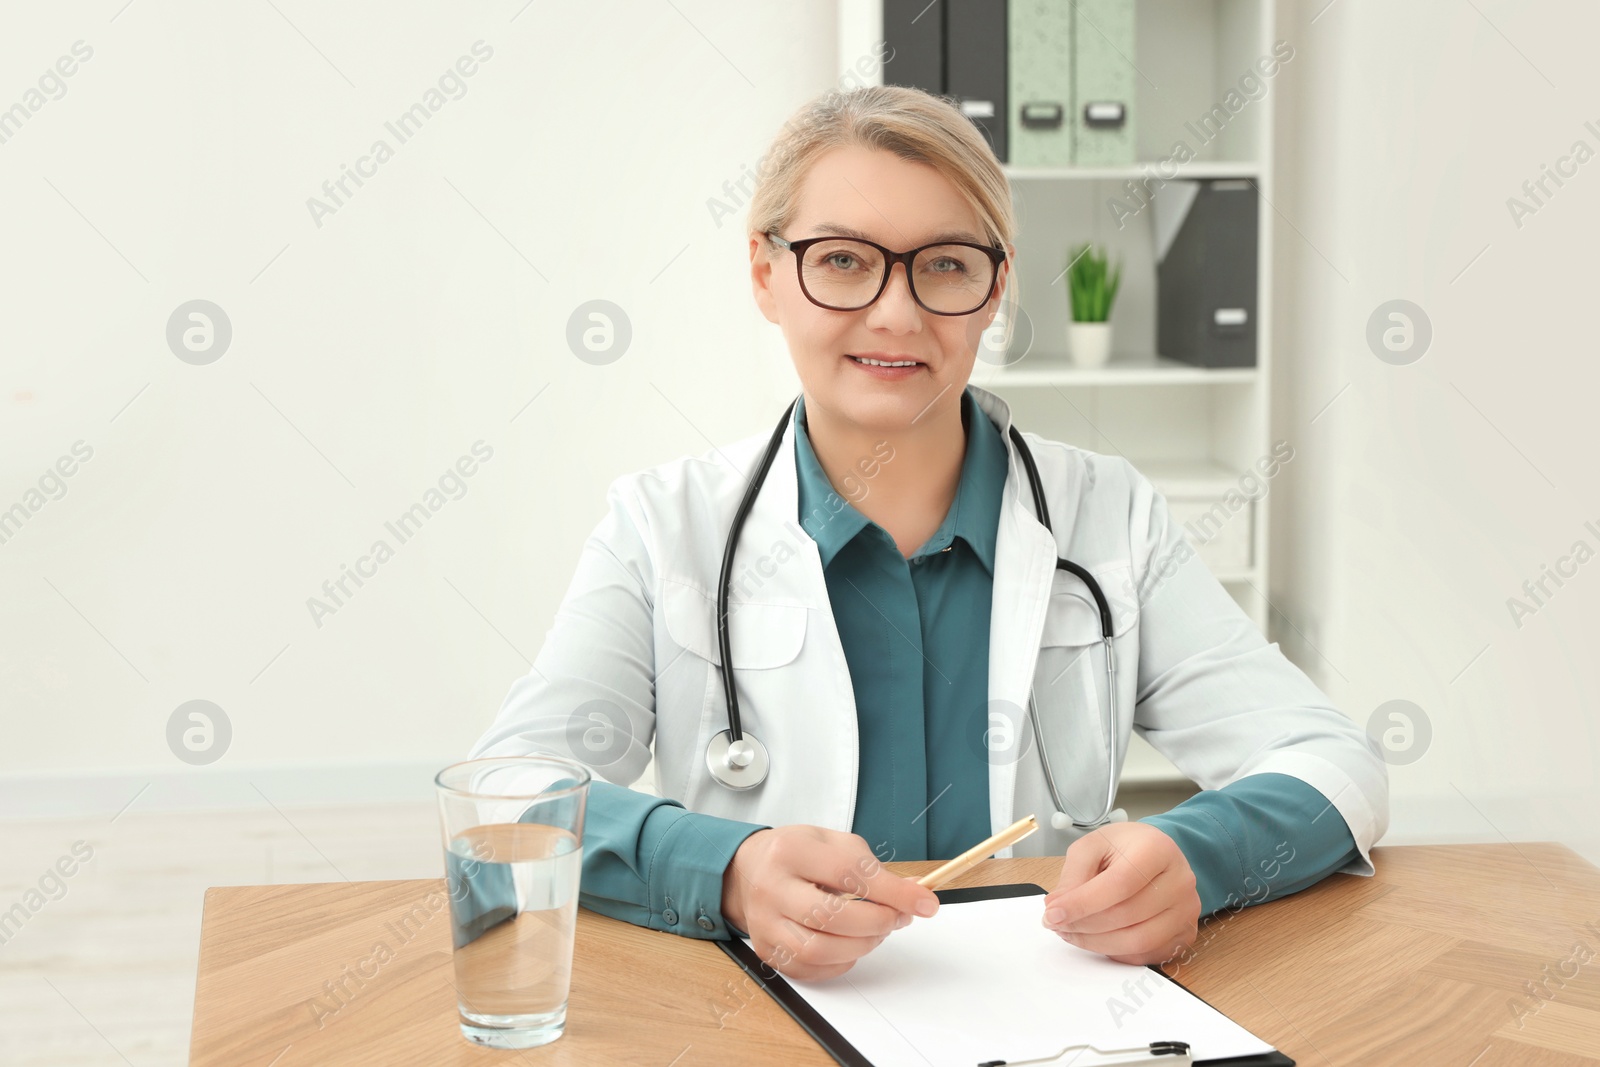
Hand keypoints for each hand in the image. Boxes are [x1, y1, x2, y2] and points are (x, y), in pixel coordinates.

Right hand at [721, 825, 939, 980]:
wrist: (748, 870)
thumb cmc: (797, 854)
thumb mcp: (833, 843)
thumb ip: (872, 868)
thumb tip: (913, 897)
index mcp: (791, 851)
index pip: (848, 873)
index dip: (892, 891)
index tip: (924, 903)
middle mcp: (772, 888)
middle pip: (830, 917)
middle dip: (877, 922)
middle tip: (897, 917)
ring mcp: (765, 923)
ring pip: (819, 949)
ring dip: (861, 945)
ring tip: (876, 931)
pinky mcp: (766, 950)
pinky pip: (811, 969)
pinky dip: (841, 963)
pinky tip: (851, 945)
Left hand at [1042, 822, 1200, 964]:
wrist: (1157, 854)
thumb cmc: (1125, 848)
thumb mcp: (1092, 846)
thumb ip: (1074, 874)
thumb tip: (1056, 907)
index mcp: (1157, 849)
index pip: (1119, 884)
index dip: (1082, 903)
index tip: (1053, 913)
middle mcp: (1180, 880)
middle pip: (1126, 915)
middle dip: (1083, 925)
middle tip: (1055, 924)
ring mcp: (1187, 910)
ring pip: (1137, 941)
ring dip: (1096, 943)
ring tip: (1071, 932)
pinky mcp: (1186, 933)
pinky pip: (1147, 954)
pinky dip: (1116, 952)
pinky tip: (1096, 938)